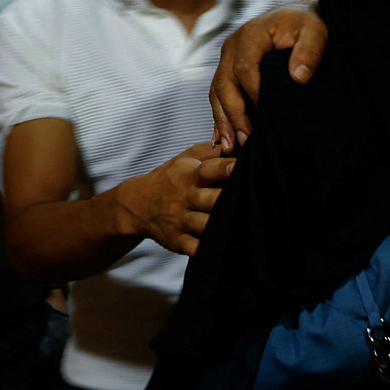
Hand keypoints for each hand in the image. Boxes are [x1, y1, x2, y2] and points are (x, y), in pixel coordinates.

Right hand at [116, 141, 235, 256]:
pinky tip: (226, 246)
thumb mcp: (187, 158)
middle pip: (212, 200)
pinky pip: (195, 248)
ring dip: (224, 225)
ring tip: (245, 223)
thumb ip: (213, 149)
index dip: (225, 168)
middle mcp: (186, 198)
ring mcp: (181, 220)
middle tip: (252, 198)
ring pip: (207, 225)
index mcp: (189, 176)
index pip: (208, 170)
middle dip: (230, 199)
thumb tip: (239, 140)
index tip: (240, 166)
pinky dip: (209, 249)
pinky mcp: (178, 240)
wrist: (136, 204)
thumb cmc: (171, 178)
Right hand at [210, 0, 327, 151]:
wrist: (300, 16)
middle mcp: (233, 46)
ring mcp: (228, 58)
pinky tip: (223, 137)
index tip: (265, 117)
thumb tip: (298, 77)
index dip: (253, 94)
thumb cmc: (307, 23)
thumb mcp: (315, 31)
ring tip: (229, 146)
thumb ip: (309, 50)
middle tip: (243, 140)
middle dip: (232, 114)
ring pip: (217, 92)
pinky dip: (222, 116)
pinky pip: (219, 94)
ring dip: (223, 120)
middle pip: (224, 84)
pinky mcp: (229, 68)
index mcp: (250, 36)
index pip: (245, 69)